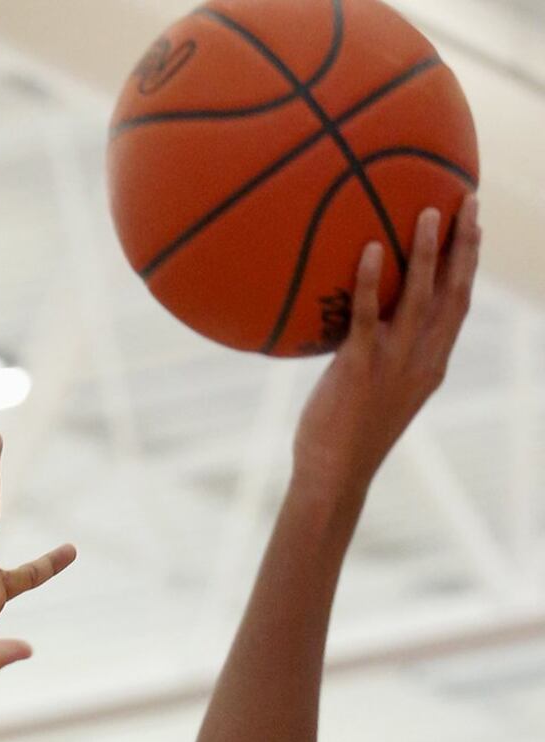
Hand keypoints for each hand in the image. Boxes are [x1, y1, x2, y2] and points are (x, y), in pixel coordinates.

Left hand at [293, 195, 480, 494]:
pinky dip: (370, 282)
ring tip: (427, 211)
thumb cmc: (346, 436)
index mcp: (431, 364)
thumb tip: (365, 321)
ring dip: (426, 252)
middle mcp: (422, 360)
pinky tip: (367, 249)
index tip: (475, 226)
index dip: (468, 263)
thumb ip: (383, 356)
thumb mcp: (378, 391)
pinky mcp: (360, 368)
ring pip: (419, 297)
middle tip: (466, 199)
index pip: (459, 304)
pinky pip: (367, 317)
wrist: (334, 476)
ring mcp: (394, 364)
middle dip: (464, 243)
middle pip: (454, 291)